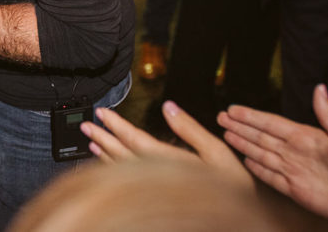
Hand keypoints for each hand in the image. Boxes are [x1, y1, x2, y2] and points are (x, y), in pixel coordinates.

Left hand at [82, 101, 252, 188]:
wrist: (239, 223)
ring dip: (105, 154)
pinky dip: (114, 170)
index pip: (136, 140)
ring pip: (122, 170)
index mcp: (172, 163)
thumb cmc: (231, 189)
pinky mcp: (154, 199)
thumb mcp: (219, 153)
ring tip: (92, 141)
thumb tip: (169, 107)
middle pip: (123, 155)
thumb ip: (191, 129)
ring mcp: (155, 191)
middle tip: (87, 125)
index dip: (116, 125)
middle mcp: (158, 178)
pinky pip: (128, 183)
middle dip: (103, 137)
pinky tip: (106, 163)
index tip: (102, 113)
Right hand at [219, 84, 327, 230]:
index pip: (271, 123)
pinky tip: (246, 160)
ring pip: (261, 154)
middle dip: (240, 127)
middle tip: (221, 117)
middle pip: (261, 136)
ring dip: (243, 144)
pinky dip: (256, 169)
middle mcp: (297, 152)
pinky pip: (270, 176)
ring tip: (225, 134)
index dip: (251, 116)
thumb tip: (319, 87)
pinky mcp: (295, 190)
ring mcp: (294, 171)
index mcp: (307, 137)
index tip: (233, 109)